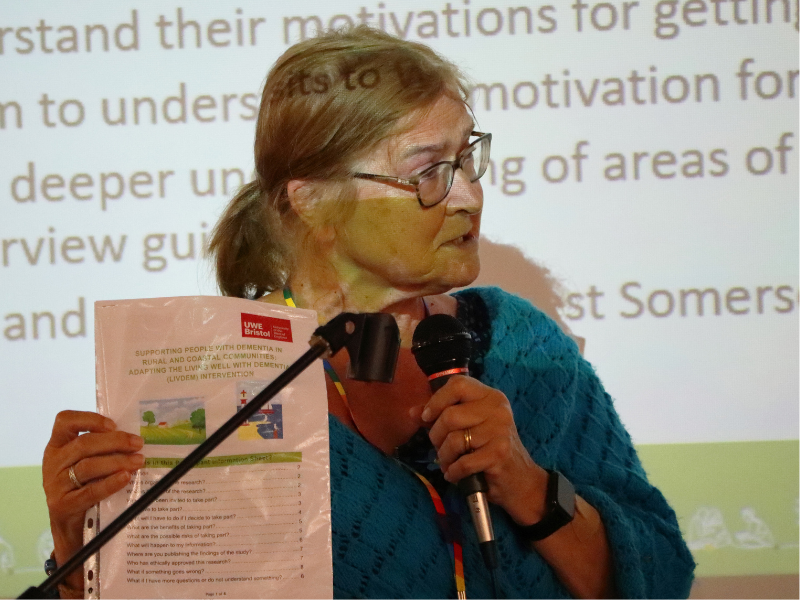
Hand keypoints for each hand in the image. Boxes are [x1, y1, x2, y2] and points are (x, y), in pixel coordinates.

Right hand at [43, 410, 143, 585]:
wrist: (70, 527)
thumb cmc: (84, 486)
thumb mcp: (86, 463)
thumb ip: (101, 449)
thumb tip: (135, 438)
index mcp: (57, 446)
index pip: (65, 421)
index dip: (90, 419)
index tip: (114, 425)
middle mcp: (52, 462)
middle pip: (83, 444)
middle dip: (115, 442)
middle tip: (139, 444)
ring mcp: (54, 485)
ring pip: (88, 467)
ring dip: (117, 462)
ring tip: (139, 461)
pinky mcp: (61, 506)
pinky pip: (89, 492)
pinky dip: (110, 483)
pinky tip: (125, 478)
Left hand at [416, 376, 548, 525]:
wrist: (520, 480)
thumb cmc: (490, 450)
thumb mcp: (469, 428)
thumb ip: (441, 417)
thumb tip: (413, 412)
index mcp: (490, 396)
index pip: (458, 384)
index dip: (437, 400)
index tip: (428, 417)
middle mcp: (498, 409)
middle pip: (450, 415)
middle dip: (437, 436)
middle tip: (441, 448)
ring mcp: (500, 431)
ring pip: (454, 440)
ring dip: (444, 457)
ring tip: (448, 463)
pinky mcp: (499, 454)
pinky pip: (462, 462)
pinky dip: (453, 472)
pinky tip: (455, 474)